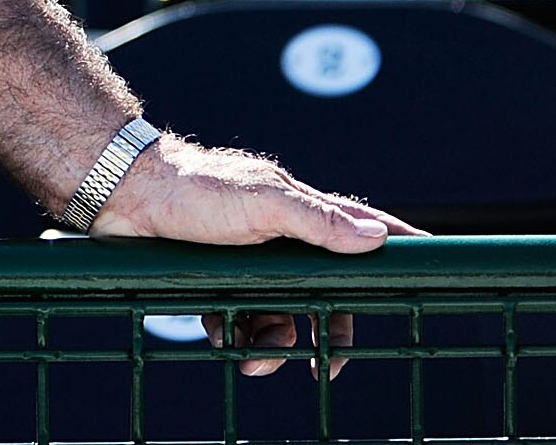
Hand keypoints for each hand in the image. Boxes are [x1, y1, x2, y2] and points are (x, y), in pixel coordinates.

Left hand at [93, 133, 425, 378]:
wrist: (121, 195)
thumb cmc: (193, 188)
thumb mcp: (263, 201)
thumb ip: (318, 220)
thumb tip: (375, 239)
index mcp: (299, 211)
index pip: (361, 227)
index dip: (395, 245)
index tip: (434, 261)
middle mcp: (278, 236)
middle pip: (325, 292)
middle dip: (330, 332)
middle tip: (331, 367)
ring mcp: (246, 261)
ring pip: (280, 315)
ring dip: (274, 345)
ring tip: (258, 362)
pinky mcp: (213, 280)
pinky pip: (238, 322)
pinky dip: (236, 337)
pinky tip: (225, 342)